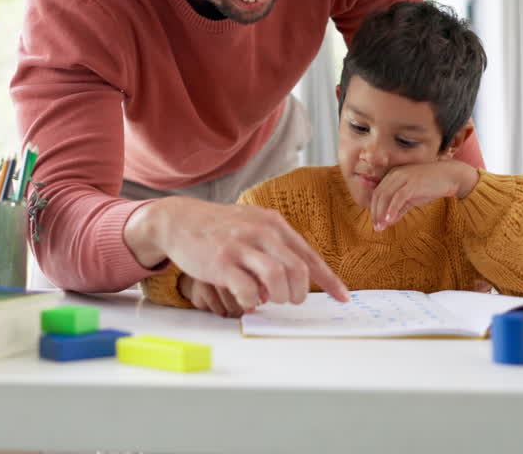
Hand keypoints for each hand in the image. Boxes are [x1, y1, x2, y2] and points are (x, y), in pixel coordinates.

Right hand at [124, 196, 349, 309]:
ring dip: (278, 297)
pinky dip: (252, 301)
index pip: (309, 256)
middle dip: (298, 293)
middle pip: (298, 270)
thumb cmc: (219, 229)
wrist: (180, 220)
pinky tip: (246, 298)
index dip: (329, 281)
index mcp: (274, 224)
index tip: (343, 298)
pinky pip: (248, 290)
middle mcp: (262, 232)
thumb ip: (275, 246)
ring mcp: (241, 246)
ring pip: (277, 279)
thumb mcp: (253, 225)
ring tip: (269, 299)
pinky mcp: (222, 262)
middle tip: (289, 300)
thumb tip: (296, 275)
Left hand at [369, 160, 478, 231]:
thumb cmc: (431, 186)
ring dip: (381, 213)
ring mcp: (404, 177)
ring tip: (381, 227)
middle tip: (377, 228)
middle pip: (378, 194)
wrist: (450, 176)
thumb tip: (388, 222)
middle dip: (375, 212)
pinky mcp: (413, 183)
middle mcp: (395, 174)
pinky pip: (398, 197)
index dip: (374, 208)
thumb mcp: (412, 197)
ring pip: (386, 196)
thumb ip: (400, 208)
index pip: (378, 192)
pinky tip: (389, 220)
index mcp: (393, 175)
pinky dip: (392, 209)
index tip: (376, 223)